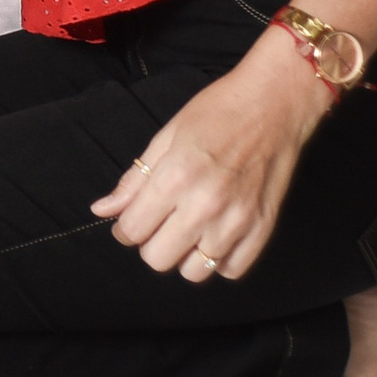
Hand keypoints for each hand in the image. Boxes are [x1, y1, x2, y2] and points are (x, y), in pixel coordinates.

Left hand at [90, 30, 334, 279]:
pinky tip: (215, 236)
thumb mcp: (165, 137)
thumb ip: (134, 180)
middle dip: (150, 242)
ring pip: (195, 272)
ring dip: (184, 255)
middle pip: (158, 259)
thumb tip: (102, 210)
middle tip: (158, 222)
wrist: (275, 104)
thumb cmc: (216, 113)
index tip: (131, 218)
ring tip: (187, 229)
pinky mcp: (264, 228)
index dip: (124, 228)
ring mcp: (239, 221)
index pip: (132, 231)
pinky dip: (219, 260)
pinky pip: (232, 270)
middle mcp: (206, 206)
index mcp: (175, 178)